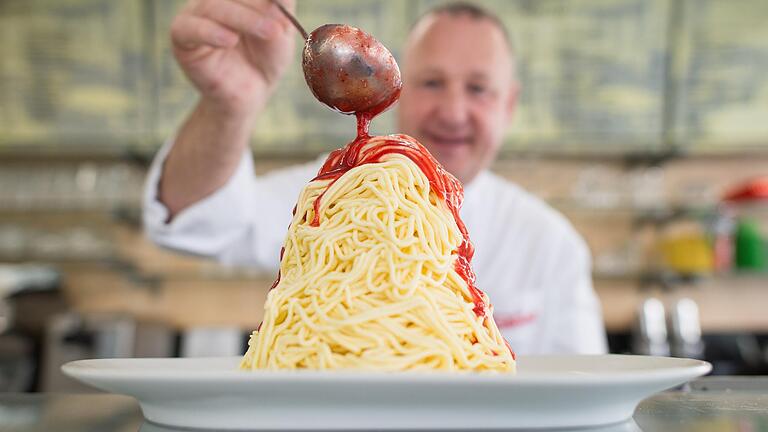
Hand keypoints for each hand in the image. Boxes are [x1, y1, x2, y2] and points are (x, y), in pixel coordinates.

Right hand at [170, 0, 296, 117]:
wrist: (251, 94)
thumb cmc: (265, 60)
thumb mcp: (281, 32)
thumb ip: (281, 8)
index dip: (265, 0)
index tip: (284, 8)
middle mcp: (213, 0)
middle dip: (258, 8)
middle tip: (280, 25)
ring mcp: (195, 15)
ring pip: (214, 7)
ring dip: (244, 19)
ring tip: (269, 33)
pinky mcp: (182, 37)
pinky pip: (189, 28)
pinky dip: (209, 32)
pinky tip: (230, 40)